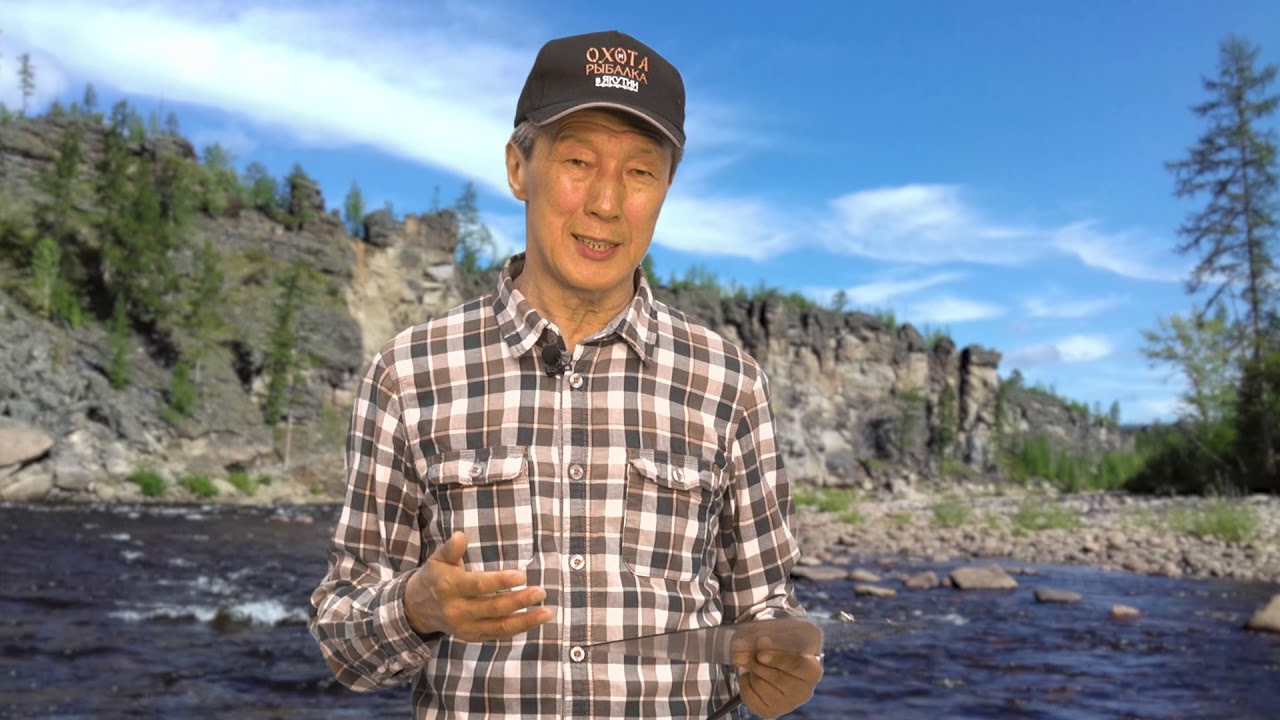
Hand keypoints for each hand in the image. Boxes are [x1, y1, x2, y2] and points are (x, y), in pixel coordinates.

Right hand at [404, 531, 553, 641]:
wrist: (417, 609)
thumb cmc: (433, 577)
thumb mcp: (437, 560)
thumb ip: (450, 549)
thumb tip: (461, 536)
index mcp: (450, 587)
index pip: (478, 586)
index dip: (500, 581)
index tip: (522, 576)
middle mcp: (458, 610)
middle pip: (493, 608)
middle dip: (519, 601)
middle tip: (541, 592)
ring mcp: (465, 627)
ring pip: (499, 626)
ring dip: (525, 620)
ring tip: (546, 612)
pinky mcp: (471, 636)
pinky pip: (497, 635)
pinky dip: (517, 629)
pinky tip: (534, 621)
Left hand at [732, 635, 822, 717]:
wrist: (784, 674)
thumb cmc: (784, 654)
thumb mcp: (782, 644)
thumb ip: (770, 643)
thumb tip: (754, 643)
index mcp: (812, 671)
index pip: (794, 664)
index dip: (776, 659)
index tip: (761, 654)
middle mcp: (804, 692)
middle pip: (774, 676)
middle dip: (755, 664)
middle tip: (741, 655)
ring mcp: (788, 705)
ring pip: (759, 684)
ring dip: (751, 672)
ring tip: (754, 667)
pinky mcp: (771, 713)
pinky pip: (749, 696)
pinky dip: (744, 683)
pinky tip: (749, 677)